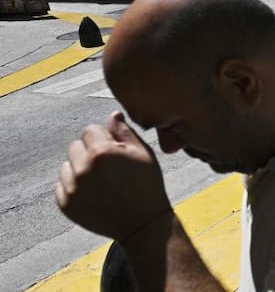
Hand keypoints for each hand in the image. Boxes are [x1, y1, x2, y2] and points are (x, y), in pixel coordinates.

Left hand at [55, 112, 171, 240]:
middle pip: (75, 146)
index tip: (115, 149)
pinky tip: (94, 193)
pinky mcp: (66, 204)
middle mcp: (82, 168)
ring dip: (80, 169)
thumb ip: (124, 132)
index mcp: (101, 152)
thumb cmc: (147, 185)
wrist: (142, 223)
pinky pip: (62, 186)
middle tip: (108, 166)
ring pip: (67, 166)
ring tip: (101, 182)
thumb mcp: (143, 154)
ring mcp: (72, 188)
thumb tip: (112, 116)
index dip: (104, 137)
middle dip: (90, 151)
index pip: (90, 130)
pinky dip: (74, 187)